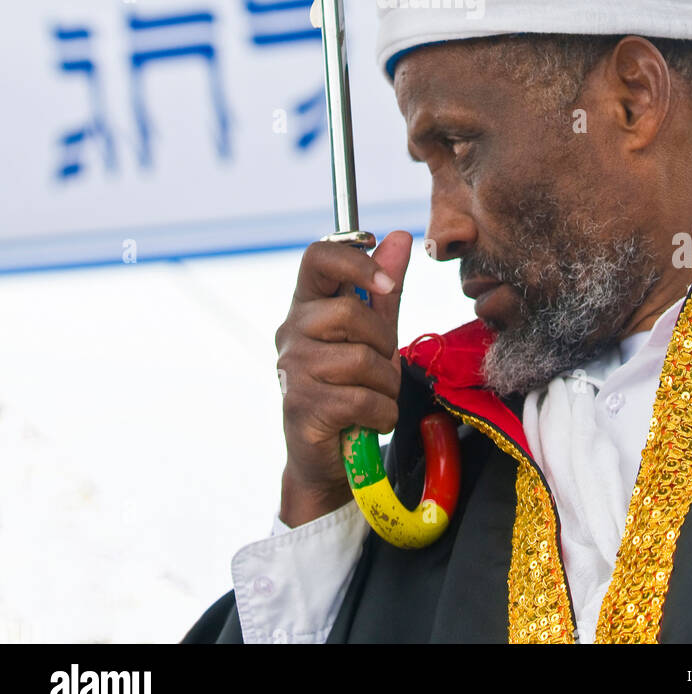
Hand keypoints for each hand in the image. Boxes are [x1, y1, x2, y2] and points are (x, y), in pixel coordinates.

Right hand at [276, 229, 411, 526]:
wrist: (329, 456)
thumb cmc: (352, 386)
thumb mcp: (374, 333)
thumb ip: (384, 289)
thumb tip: (397, 237)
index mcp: (307, 304)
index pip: (317, 258)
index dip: (355, 262)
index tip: (385, 284)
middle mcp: (291, 331)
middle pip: (349, 313)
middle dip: (382, 343)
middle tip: (380, 366)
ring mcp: (292, 369)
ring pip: (360, 359)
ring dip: (384, 383)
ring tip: (374, 396)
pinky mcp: (301, 406)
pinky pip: (362, 398)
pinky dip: (381, 411)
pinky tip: (370, 418)